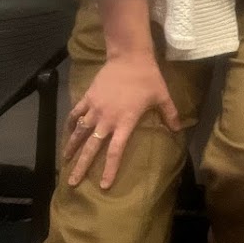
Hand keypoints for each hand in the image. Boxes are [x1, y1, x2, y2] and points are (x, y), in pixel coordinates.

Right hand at [65, 53, 180, 189]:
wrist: (129, 57)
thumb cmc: (148, 78)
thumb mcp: (162, 96)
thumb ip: (170, 114)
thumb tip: (179, 129)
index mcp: (125, 122)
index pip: (115, 151)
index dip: (110, 169)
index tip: (104, 185)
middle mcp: (107, 119)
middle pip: (91, 147)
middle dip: (81, 166)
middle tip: (72, 182)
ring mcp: (95, 108)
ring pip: (79, 132)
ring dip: (71, 147)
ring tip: (64, 161)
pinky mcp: (88, 98)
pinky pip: (75, 114)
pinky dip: (69, 124)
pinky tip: (67, 132)